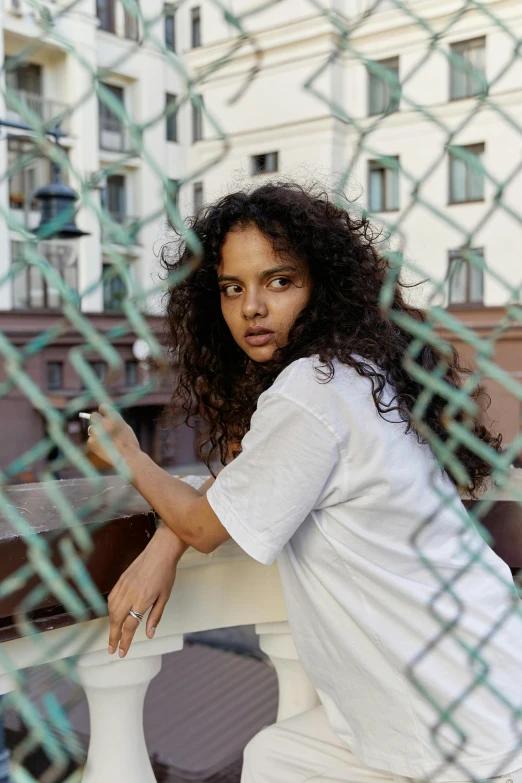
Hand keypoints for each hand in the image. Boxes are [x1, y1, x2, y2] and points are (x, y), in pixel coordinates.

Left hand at [87, 402, 139, 468]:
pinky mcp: (91, 442)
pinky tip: (104, 449)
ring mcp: (97, 433)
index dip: (103, 411)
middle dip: (96, 420)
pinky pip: (91, 440)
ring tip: (106, 442)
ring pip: (91, 429)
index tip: (103, 415)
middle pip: (93, 415)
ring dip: (96, 433)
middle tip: (100, 427)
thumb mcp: (126, 427)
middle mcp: (104, 423)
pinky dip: (95, 444)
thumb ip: (114, 421)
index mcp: (114, 417)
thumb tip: (104, 417)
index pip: (102, 407)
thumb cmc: (130, 444)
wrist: (129, 459)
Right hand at [107, 525, 187, 656]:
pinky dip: (110, 610)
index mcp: (142, 600)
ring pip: (111, 610)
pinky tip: (113, 616)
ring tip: (112, 636)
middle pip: (116, 620)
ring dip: (111, 625)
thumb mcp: (165, 597)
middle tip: (111, 650)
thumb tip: (149, 635)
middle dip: (113, 637)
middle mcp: (129, 594)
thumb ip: (155, 616)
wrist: (160, 551)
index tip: (122, 652)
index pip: (130, 626)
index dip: (125, 641)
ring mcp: (123, 586)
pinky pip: (111, 599)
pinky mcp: (120, 580)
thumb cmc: (166, 574)